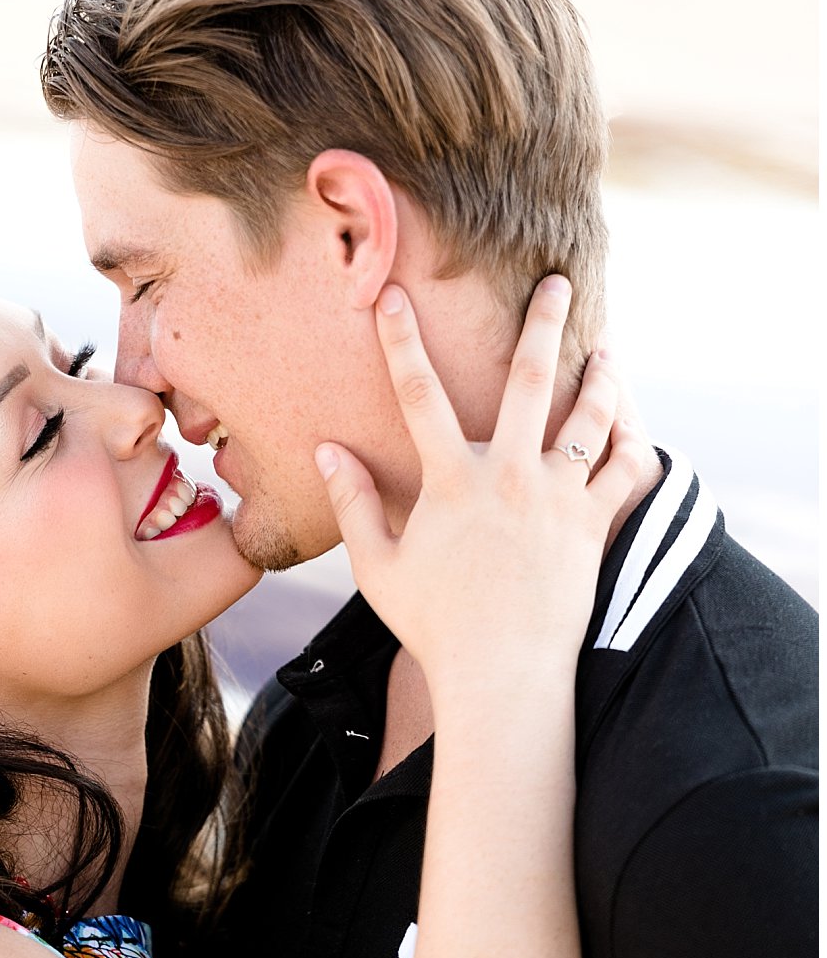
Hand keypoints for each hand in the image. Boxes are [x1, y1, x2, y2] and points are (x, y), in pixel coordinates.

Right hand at [315, 276, 646, 701]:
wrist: (501, 675)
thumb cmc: (432, 626)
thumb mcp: (377, 568)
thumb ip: (352, 504)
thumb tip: (326, 450)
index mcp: (451, 484)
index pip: (417, 395)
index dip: (400, 341)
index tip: (392, 296)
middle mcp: (509, 479)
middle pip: (530, 381)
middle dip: (545, 324)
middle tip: (559, 283)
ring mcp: (557, 500)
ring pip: (590, 418)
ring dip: (603, 378)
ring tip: (609, 352)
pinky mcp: (592, 527)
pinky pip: (625, 473)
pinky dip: (632, 444)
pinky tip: (631, 426)